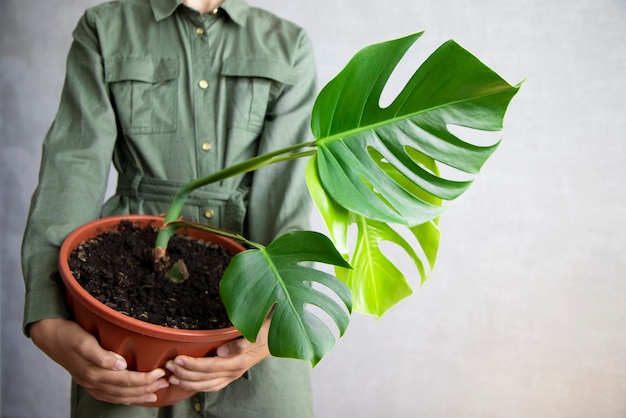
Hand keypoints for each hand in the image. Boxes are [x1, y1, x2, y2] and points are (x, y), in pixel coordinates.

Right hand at [29, 318, 168, 404]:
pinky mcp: (88, 381)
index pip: (125, 380)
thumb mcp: (84, 341)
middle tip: (165, 382)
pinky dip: (121, 398)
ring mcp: (89, 383)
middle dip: (146, 388)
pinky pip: (107, 395)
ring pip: (117, 395)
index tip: (161, 372)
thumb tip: (121, 365)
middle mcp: (93, 381)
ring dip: (137, 395)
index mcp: (94, 371)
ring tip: (154, 393)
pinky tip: (131, 398)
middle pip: (124, 390)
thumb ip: (101, 355)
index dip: (144, 379)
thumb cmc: (69, 335)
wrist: (49, 336)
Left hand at [165, 319, 270, 391]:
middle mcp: (235, 371)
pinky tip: (190, 383)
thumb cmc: (266, 330)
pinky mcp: (233, 373)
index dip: (192, 365)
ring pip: (207, 384)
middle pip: (205, 378)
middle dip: (185, 374)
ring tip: (173, 377)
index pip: (210, 367)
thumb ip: (239, 344)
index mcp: (238, 362)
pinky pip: (214, 385)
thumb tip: (221, 352)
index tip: (177, 359)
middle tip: (168, 367)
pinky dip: (199, 386)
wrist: (278, 334)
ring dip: (188, 382)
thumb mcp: (256, 332)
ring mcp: (234, 374)